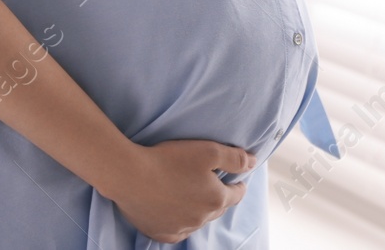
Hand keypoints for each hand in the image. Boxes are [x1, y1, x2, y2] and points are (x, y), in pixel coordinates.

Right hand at [110, 139, 255, 242]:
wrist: (130, 175)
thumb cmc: (170, 159)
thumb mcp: (208, 151)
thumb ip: (235, 158)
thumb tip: (253, 163)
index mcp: (216, 199)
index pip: (237, 194)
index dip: (238, 184)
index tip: (235, 179)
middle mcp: (202, 218)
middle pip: (218, 208)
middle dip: (218, 196)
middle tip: (212, 183)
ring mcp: (181, 229)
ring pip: (198, 220)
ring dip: (199, 209)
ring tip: (191, 194)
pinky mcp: (162, 233)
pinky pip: (179, 230)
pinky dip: (181, 221)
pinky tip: (176, 211)